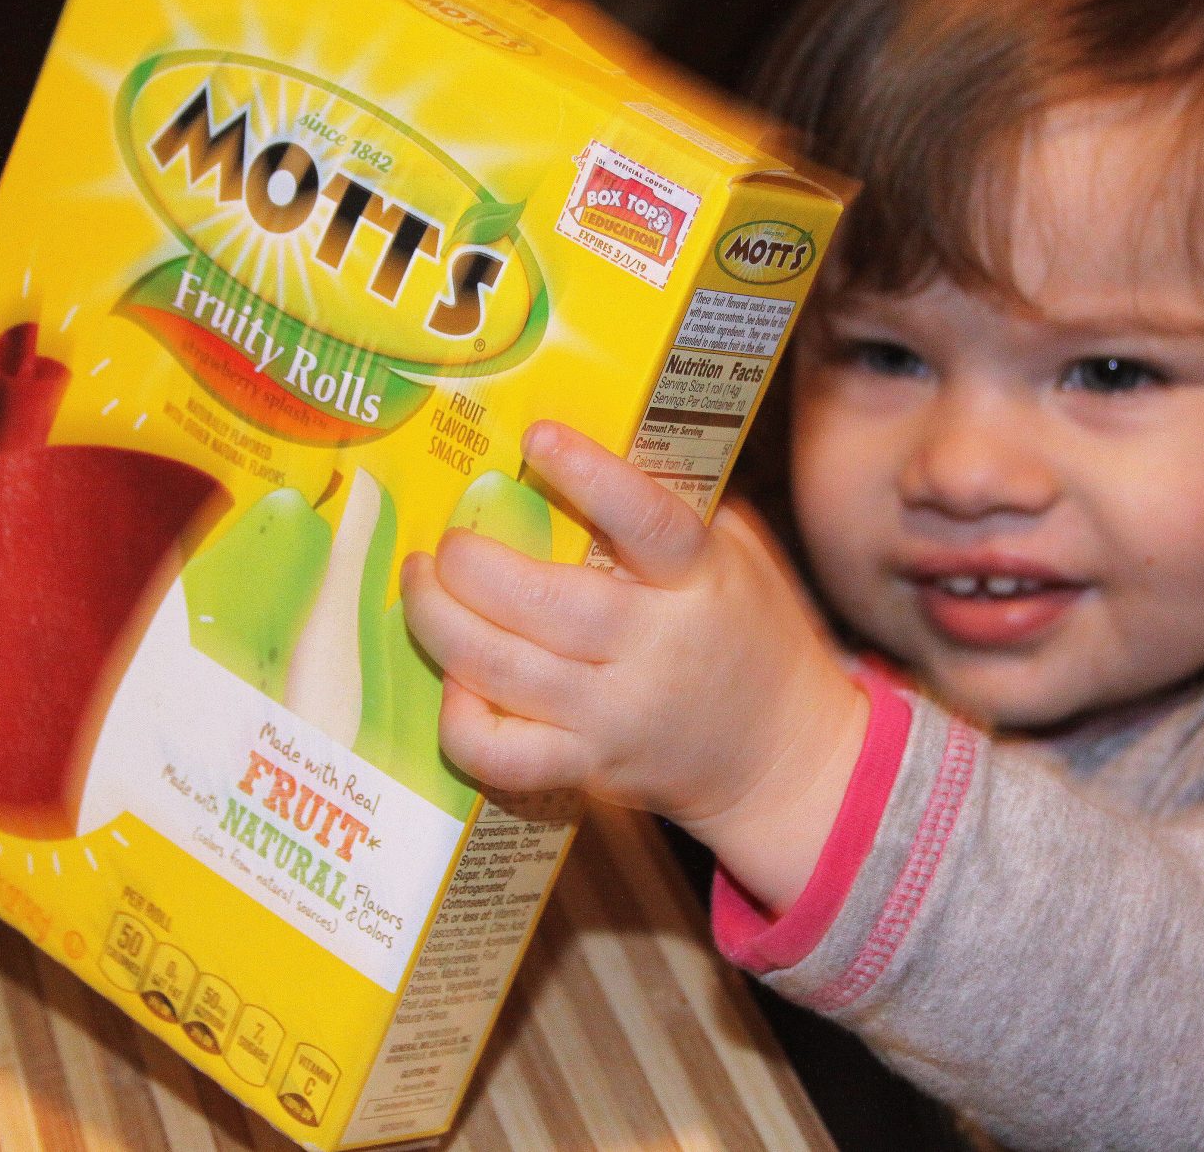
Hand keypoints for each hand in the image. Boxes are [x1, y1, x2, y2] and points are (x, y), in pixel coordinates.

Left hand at [401, 420, 868, 910]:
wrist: (780, 756)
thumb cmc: (751, 635)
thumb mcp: (737, 555)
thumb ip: (675, 504)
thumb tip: (593, 438)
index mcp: (699, 580)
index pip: (646, 521)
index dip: (589, 475)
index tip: (537, 436)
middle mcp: (653, 649)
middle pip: (543, 603)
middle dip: (472, 565)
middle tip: (446, 541)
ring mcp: (615, 715)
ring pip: (504, 671)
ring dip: (442, 623)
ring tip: (423, 585)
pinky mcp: (587, 767)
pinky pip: (503, 753)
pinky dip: (461, 719)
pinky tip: (454, 682)